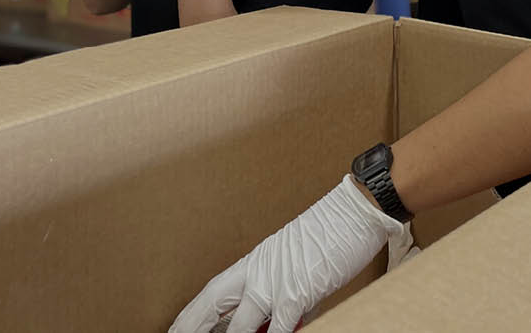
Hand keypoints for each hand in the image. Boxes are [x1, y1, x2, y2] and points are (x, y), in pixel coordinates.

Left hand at [169, 175, 402, 332]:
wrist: (354, 210)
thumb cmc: (332, 232)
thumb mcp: (298, 262)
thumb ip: (283, 291)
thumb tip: (279, 323)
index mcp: (257, 260)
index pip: (214, 291)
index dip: (193, 313)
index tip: (176, 328)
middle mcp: (259, 270)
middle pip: (213, 302)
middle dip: (191, 324)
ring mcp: (275, 281)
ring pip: (239, 324)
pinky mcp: (297, 291)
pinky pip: (276, 327)